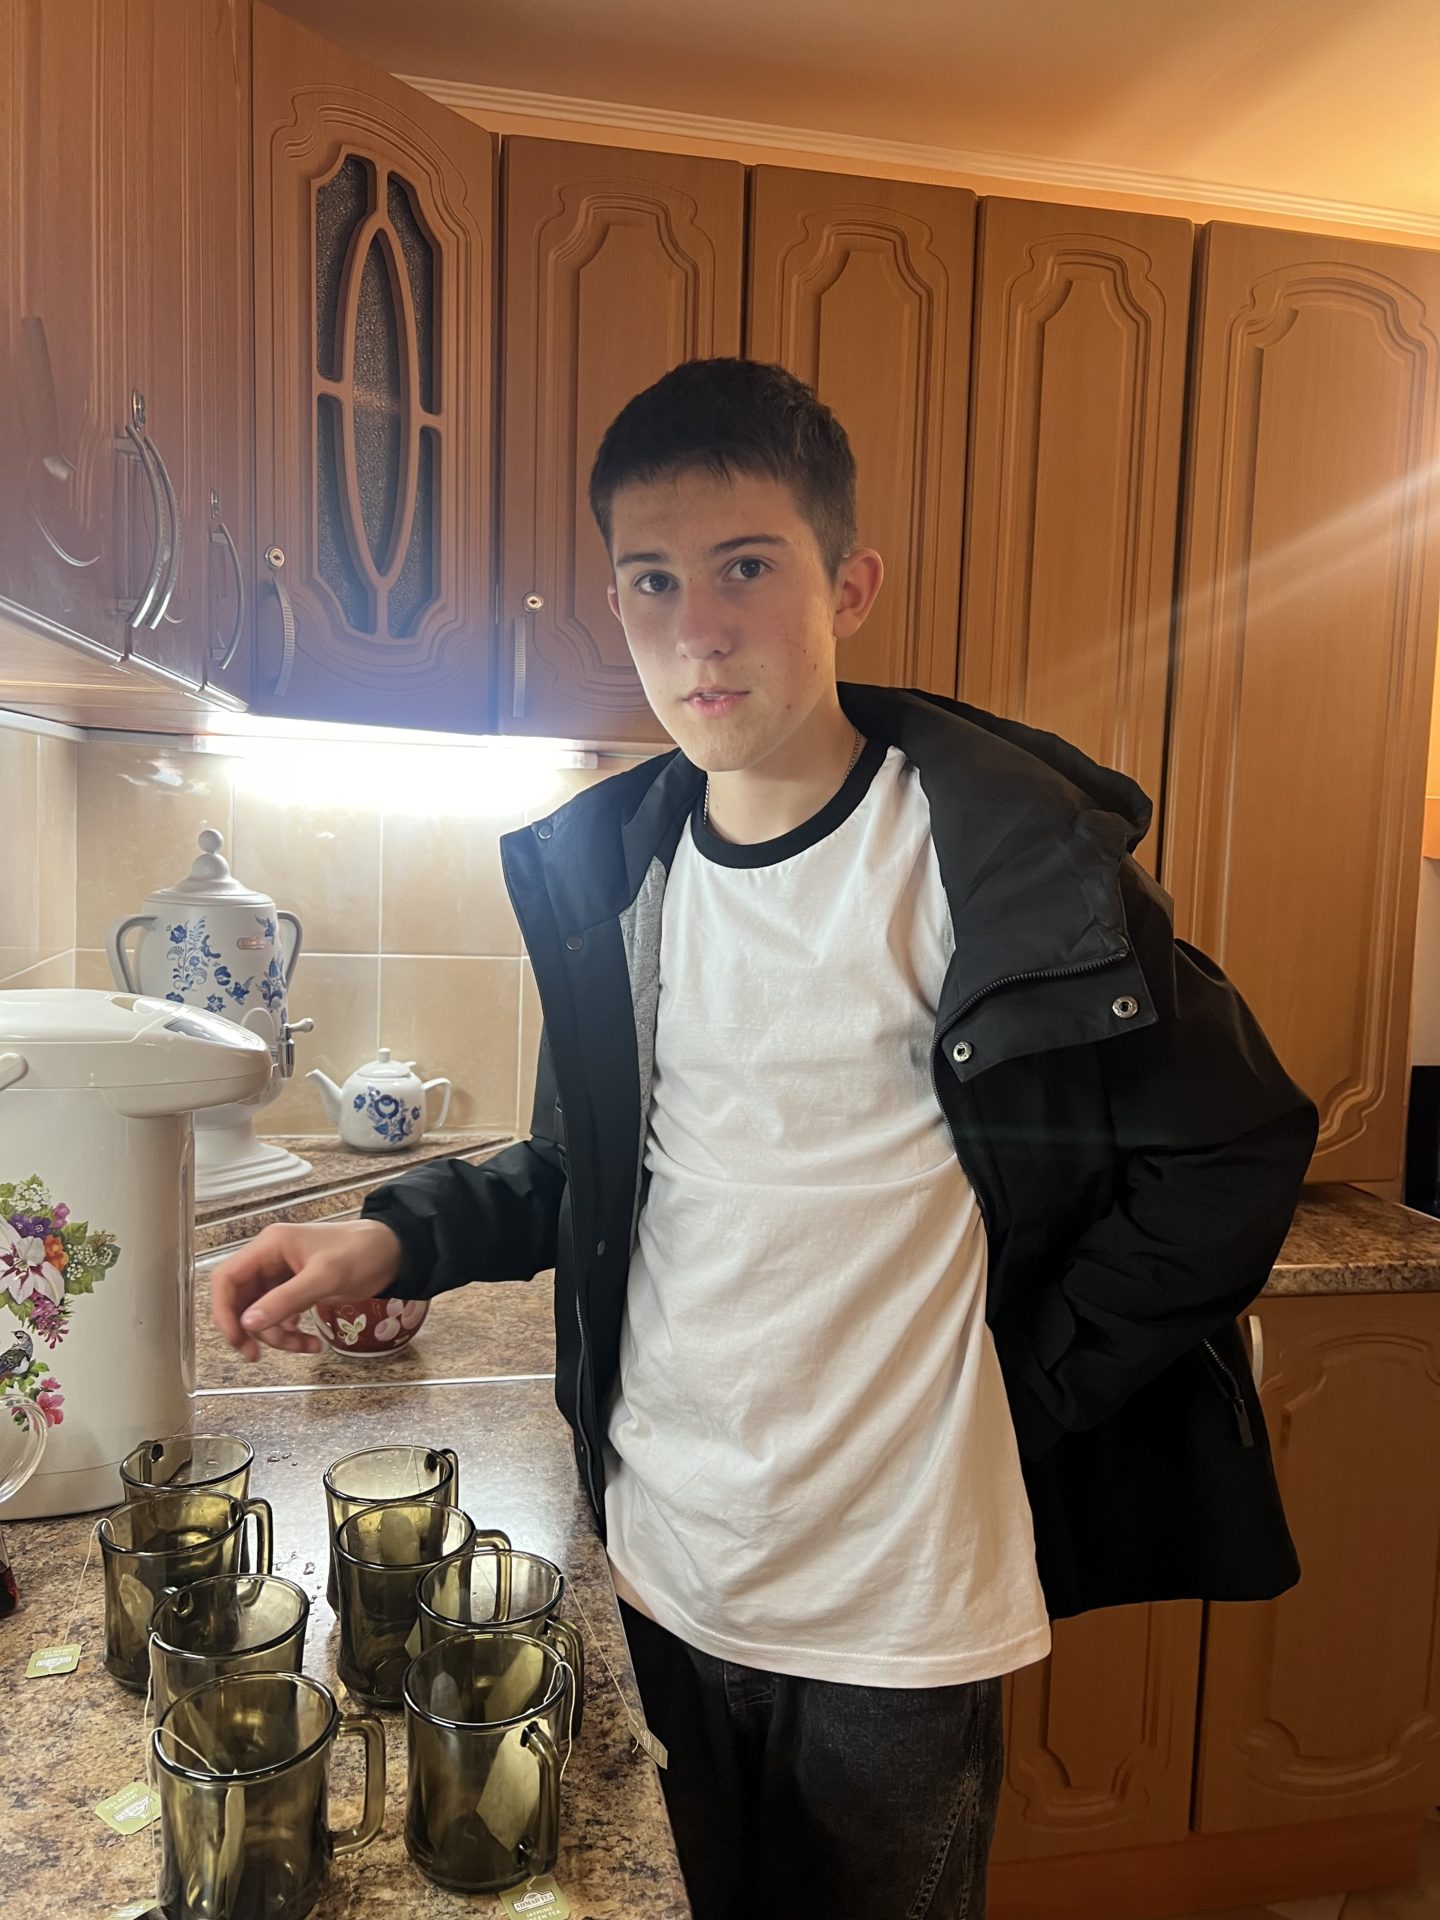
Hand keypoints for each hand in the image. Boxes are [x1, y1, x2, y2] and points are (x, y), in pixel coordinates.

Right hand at [209, 1219, 404, 1361]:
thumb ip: (286, 1299)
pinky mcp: (297, 1290)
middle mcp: (270, 1260)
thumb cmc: (361, 1253)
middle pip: (241, 1301)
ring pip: (262, 1314)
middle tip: (257, 1357)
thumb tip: (248, 1323)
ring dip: (278, 1336)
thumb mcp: (324, 1277)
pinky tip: (313, 1343)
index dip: (223, 1311)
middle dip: (251, 1330)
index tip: (236, 1339)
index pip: (227, 1278)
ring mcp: (282, 1276)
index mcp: (270, 1247)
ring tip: (306, 1347)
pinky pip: (281, 1317)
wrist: (393, 1252)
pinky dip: (291, 1334)